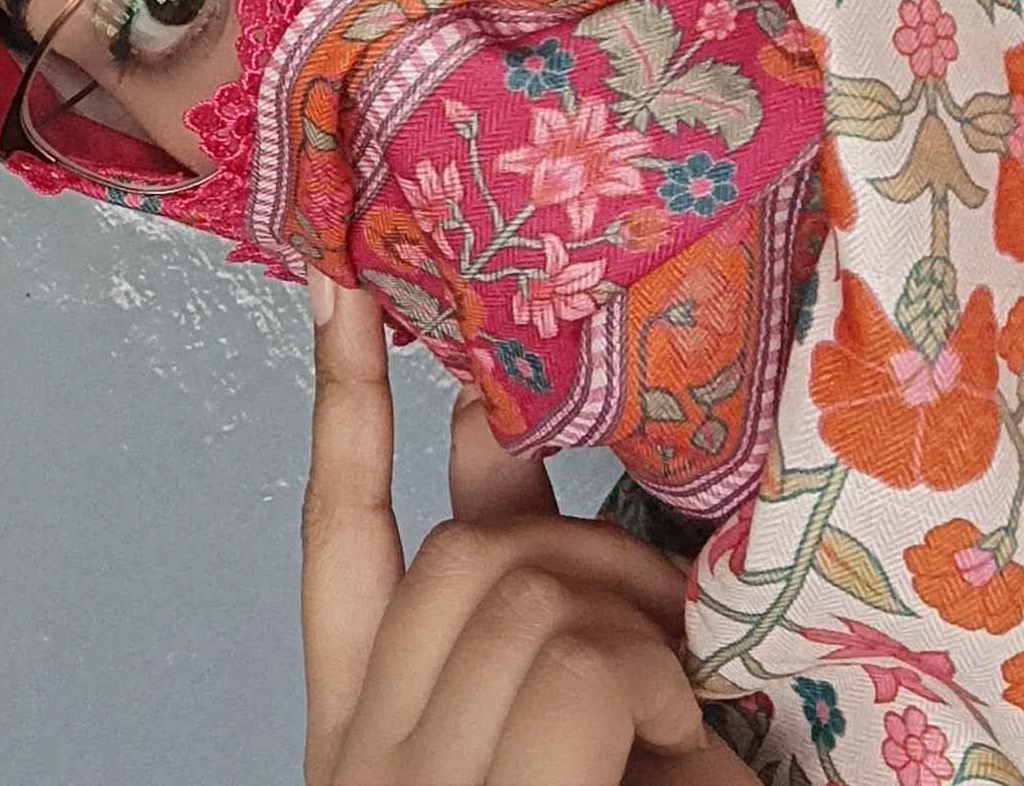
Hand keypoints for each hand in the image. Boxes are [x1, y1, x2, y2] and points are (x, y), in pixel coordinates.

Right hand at [299, 277, 759, 785]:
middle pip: (459, 555)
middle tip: (674, 607)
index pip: (336, 535)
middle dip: (583, 542)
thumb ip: (521, 577)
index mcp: (362, 726)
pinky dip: (653, 681)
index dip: (345, 405)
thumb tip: (494, 420)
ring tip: (687, 696)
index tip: (351, 284)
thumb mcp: (574, 707)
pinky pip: (574, 673)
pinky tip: (677, 728)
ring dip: (637, 617)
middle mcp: (364, 755)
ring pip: (525, 597)